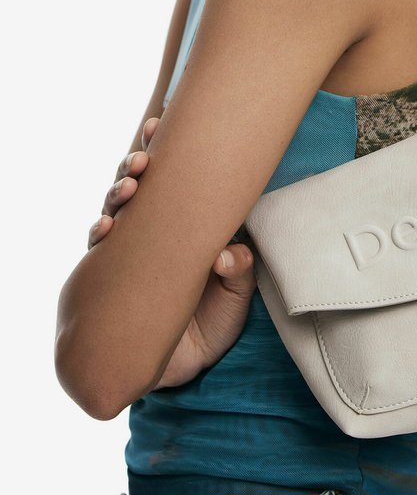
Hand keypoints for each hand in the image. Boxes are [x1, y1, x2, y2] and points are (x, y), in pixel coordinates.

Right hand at [87, 115, 257, 389]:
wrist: (180, 369)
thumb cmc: (212, 324)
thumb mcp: (235, 299)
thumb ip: (238, 274)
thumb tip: (226, 254)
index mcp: (186, 224)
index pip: (175, 178)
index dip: (167, 151)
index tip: (162, 126)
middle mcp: (155, 229)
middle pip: (140, 183)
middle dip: (137, 163)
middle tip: (144, 157)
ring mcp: (130, 250)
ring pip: (118, 208)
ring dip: (119, 191)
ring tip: (130, 186)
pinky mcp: (110, 276)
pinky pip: (100, 248)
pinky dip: (100, 232)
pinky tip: (105, 228)